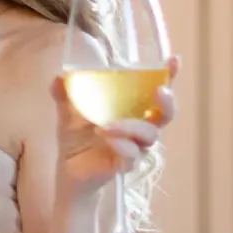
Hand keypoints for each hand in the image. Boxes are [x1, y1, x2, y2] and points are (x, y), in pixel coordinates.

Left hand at [52, 55, 178, 195]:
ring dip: (130, 125)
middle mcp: (139, 128)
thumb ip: (64, 94)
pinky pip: (132, 155)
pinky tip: (105, 136)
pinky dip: (121, 144)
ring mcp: (136, 147)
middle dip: (167, 102)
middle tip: (158, 92)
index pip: (156, 90)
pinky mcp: (126, 165)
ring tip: (105, 125)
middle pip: (165, 114)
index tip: (174, 61)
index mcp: (131, 110)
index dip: (169, 76)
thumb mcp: (67, 113)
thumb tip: (59, 77)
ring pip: (149, 135)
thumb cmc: (77, 138)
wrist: (68, 170)